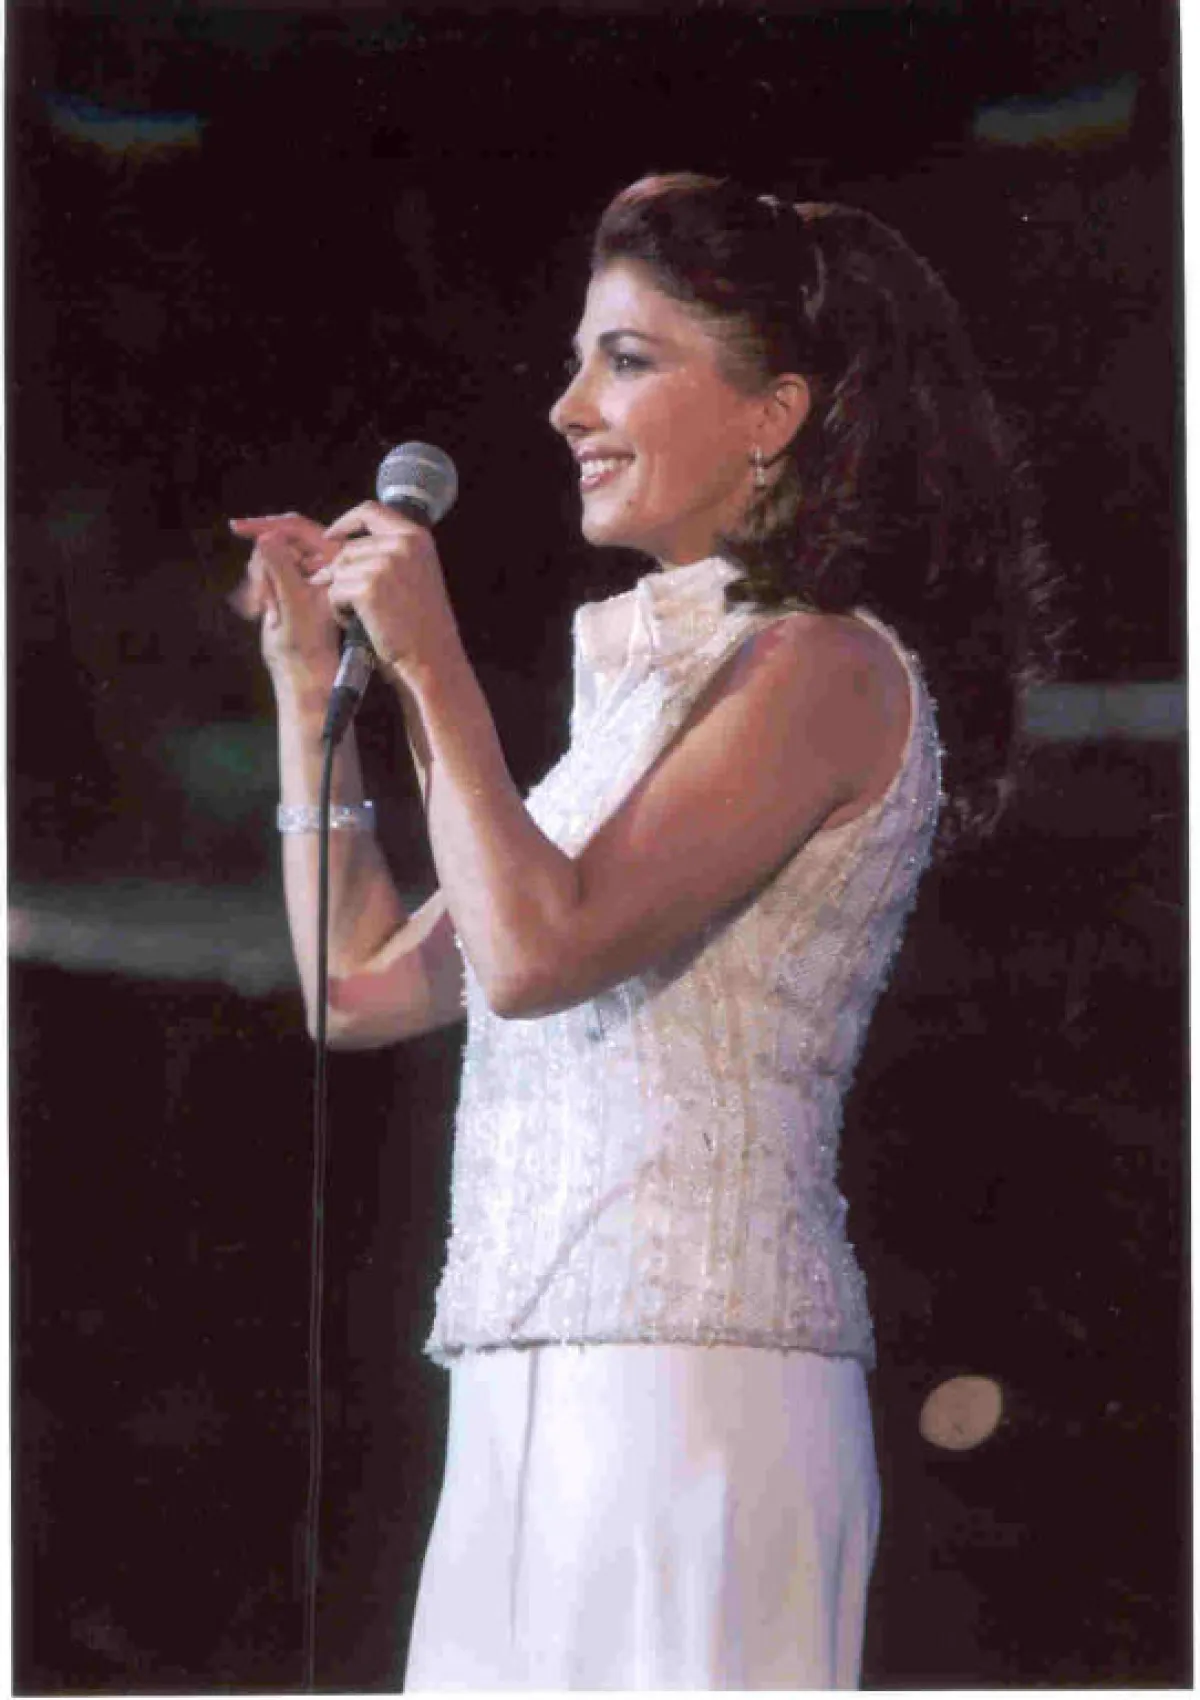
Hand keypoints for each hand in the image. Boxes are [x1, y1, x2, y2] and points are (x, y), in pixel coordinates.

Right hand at [228, 512, 342, 688]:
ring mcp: (307, 575)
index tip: (236, 527)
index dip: (265, 525)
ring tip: (266, 612)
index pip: (297, 528)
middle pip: (279, 543)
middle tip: (261, 600)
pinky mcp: (292, 587)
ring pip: (268, 559)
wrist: (304, 673)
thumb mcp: (292, 600)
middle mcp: (323, 564)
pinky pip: (266, 574)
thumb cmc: (307, 643)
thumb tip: (265, 536)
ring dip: (260, 583)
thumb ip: (280, 566)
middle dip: (263, 570)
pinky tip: (260, 611)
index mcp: (335, 561)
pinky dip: (259, 590)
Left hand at [316, 501, 459, 687]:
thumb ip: (391, 553)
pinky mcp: (368, 587)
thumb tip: (343, 544)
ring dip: (342, 595)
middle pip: (349, 548)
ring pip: (339, 570)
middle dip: (342, 575)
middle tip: (350, 602)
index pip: (370, 511)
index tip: (331, 537)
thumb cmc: (422, 626)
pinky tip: (358, 624)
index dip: (346, 522)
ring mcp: (385, 564)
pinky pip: (335, 591)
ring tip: (363, 616)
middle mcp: (403, 544)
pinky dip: (339, 610)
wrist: (432, 658)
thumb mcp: (417, 575)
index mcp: (417, 537)